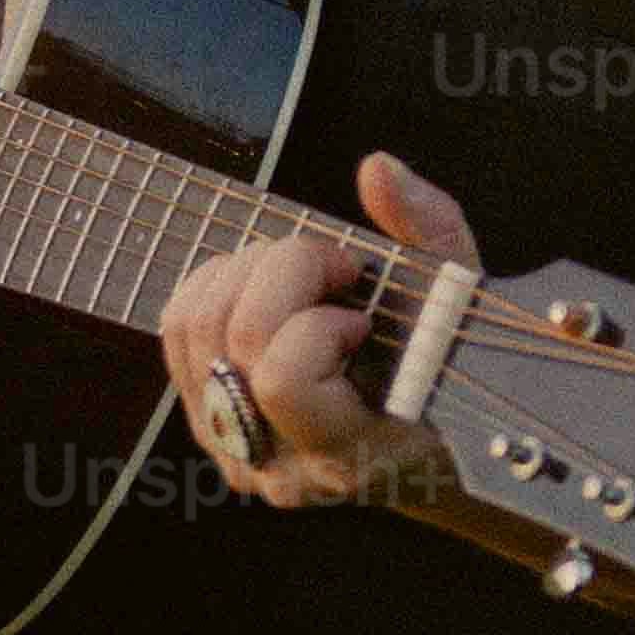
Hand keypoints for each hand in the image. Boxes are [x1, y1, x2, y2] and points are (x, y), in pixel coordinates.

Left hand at [160, 150, 478, 512]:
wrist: (426, 446)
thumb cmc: (446, 373)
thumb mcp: (458, 302)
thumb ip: (429, 233)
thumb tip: (376, 169)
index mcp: (349, 454)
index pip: (283, 380)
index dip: (317, 324)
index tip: (361, 316)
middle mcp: (278, 465)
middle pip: (235, 338)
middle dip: (285, 270)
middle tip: (335, 269)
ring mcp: (233, 449)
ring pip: (194, 327)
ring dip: (248, 270)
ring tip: (303, 276)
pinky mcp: (206, 423)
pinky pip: (176, 331)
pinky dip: (216, 285)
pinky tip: (265, 289)